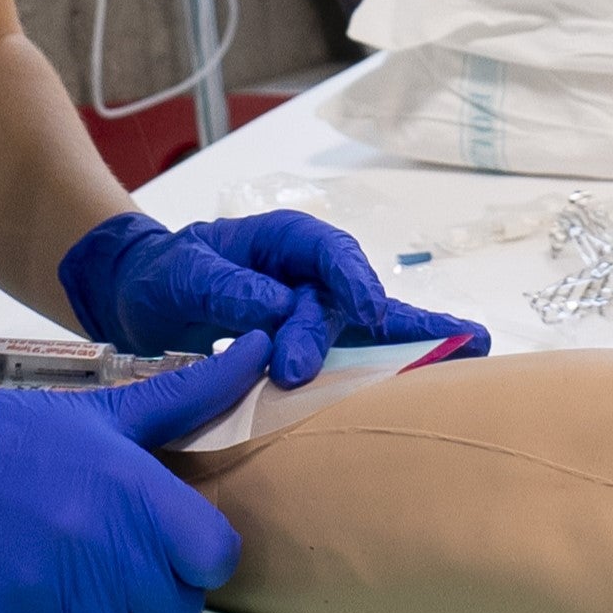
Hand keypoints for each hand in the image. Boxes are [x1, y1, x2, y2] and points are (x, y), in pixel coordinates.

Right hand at [0, 329, 271, 612]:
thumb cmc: (25, 437)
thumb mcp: (110, 411)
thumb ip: (193, 393)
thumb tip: (262, 344)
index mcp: (132, 489)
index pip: (214, 556)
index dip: (198, 552)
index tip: (169, 539)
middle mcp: (101, 547)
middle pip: (177, 610)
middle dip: (157, 590)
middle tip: (118, 558)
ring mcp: (60, 596)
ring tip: (85, 582)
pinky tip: (52, 603)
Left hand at [58, 209, 489, 385]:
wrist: (140, 300)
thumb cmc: (162, 275)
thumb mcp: (181, 275)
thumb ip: (225, 289)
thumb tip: (276, 308)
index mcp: (280, 240)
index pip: (325, 252)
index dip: (349, 279)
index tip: (364, 310)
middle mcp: (309, 274)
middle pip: (341, 301)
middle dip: (331, 335)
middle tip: (296, 372)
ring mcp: (318, 313)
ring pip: (367, 329)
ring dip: (404, 346)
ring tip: (471, 349)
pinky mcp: (315, 349)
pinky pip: (361, 356)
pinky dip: (402, 361)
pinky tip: (455, 364)